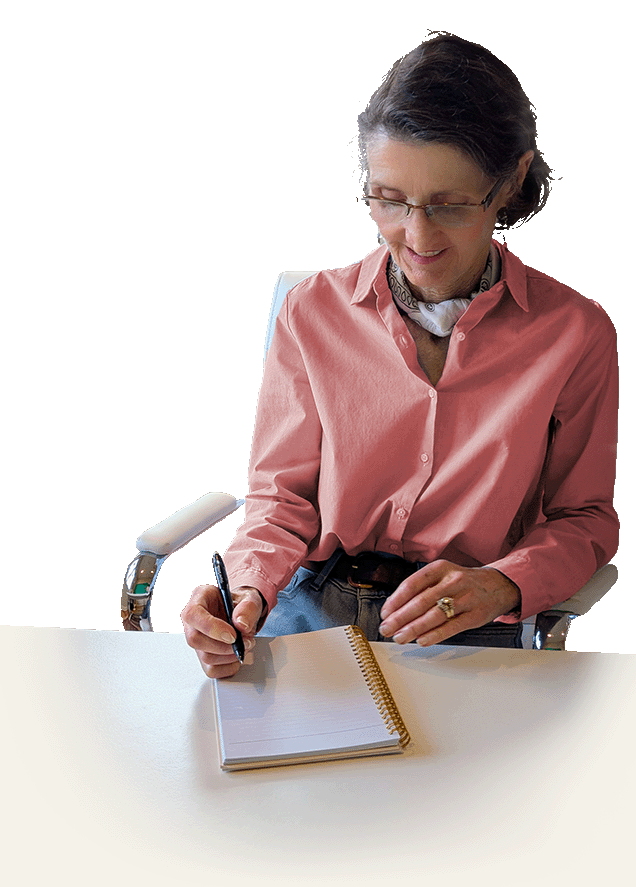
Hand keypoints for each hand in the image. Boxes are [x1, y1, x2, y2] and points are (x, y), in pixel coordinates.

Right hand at [181, 584, 263, 677]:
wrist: (243, 614)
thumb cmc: (240, 604)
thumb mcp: (249, 598)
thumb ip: (247, 608)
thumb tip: (241, 624)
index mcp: (199, 598)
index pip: (193, 615)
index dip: (211, 628)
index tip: (232, 635)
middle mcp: (193, 620)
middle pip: (196, 640)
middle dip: (224, 646)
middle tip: (244, 642)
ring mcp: (197, 639)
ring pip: (205, 657)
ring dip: (229, 656)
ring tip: (245, 645)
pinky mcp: (203, 654)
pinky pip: (211, 670)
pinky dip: (229, 667)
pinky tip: (237, 655)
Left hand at [378, 560, 520, 645]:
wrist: (498, 585)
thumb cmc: (463, 582)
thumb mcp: (443, 575)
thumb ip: (422, 588)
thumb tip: (396, 608)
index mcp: (440, 568)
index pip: (412, 584)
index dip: (396, 600)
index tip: (385, 613)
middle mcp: (453, 580)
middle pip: (421, 601)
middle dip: (400, 618)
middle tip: (386, 629)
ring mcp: (466, 598)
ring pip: (435, 615)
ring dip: (413, 629)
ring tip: (400, 638)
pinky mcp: (475, 615)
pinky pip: (452, 627)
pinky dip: (435, 635)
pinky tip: (421, 640)